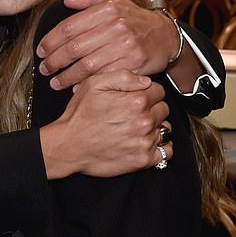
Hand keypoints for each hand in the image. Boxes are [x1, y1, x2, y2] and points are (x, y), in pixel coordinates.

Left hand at [36, 0, 182, 89]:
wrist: (165, 36)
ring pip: (86, 66)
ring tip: (55, 82)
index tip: (41, 50)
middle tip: (44, 69)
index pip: (69, 27)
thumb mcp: (114, 1)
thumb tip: (66, 2)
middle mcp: (115, 27)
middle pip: (74, 48)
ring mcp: (124, 46)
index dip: (51, 41)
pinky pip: (103, 76)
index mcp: (106, 10)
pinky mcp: (132, 64)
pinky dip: (86, 84)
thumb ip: (89, 0)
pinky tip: (75, 88)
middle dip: (54, 61)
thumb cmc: (135, 19)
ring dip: (66, 77)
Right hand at [39, 69, 170, 178]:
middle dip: (152, 109)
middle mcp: (144, 121)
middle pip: (163, 109)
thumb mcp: (94, 85)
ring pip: (165, 129)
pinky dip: (160, 147)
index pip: (159, 91)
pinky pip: (167, 151)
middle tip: (133, 114)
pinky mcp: (144, 160)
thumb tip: (145, 80)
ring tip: (136, 129)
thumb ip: (123, 76)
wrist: (69, 146)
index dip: (147, 92)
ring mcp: (145, 142)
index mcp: (136, 100)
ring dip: (155, 128)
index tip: (136, 98)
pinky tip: (145, 142)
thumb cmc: (79, 116)